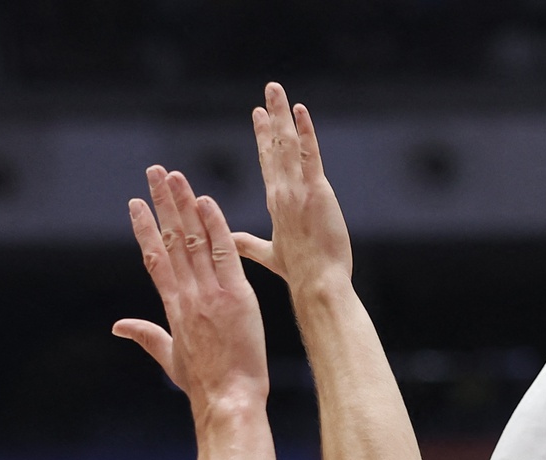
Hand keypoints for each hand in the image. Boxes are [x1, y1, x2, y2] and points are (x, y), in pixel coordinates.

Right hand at [113, 166, 269, 414]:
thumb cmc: (203, 385)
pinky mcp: (236, 297)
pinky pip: (224, 254)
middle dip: (162, 203)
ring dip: (183, 204)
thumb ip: (146, 336)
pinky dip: (215, 227)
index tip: (136, 204)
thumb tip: (118, 326)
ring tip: (175, 176)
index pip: (154, 258)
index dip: (144, 228)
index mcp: (172, 307)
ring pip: (193, 240)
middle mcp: (187, 295)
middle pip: (170, 240)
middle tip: (154, 172)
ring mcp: (210, 294)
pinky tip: (205, 202)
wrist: (227, 401)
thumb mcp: (169, 359)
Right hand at [235, 82, 354, 294]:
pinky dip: (304, 131)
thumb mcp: (270, 256)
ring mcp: (297, 191)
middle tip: (268, 92)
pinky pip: (308, 155)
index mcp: (275, 204)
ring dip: (282, 114)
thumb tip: (229, 240)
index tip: (259, 115)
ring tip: (277, 90)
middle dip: (270, 117)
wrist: (316, 284)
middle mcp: (282, 193)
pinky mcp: (315, 192)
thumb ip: (249, 244)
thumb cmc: (299, 274)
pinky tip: (300, 110)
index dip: (263, 137)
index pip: (268, 163)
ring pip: (287, 145)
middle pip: (274, 147)